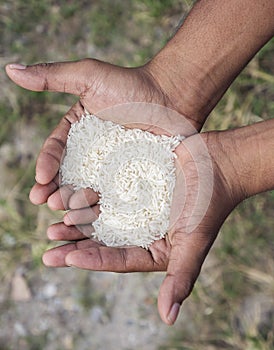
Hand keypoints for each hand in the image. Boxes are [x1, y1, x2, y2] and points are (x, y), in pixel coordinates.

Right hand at [5, 59, 198, 206]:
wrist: (173, 97)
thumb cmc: (132, 85)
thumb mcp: (89, 77)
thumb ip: (51, 76)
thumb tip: (10, 68)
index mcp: (77, 130)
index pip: (56, 150)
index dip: (46, 165)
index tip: (41, 179)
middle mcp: (91, 151)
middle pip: (68, 174)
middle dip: (56, 189)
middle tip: (49, 202)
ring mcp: (110, 167)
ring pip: (88, 188)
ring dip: (75, 203)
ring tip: (67, 213)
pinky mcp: (129, 179)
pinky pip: (113, 195)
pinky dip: (102, 208)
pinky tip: (95, 219)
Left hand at [38, 129, 243, 324]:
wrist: (219, 164)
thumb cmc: (209, 204)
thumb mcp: (194, 242)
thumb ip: (180, 278)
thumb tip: (168, 320)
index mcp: (156, 249)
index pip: (120, 260)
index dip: (93, 260)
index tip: (68, 259)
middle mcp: (143, 231)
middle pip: (105, 242)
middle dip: (76, 246)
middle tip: (49, 250)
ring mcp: (137, 208)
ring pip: (101, 218)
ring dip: (77, 222)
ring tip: (52, 225)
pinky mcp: (133, 187)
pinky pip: (107, 193)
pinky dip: (88, 196)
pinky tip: (68, 196)